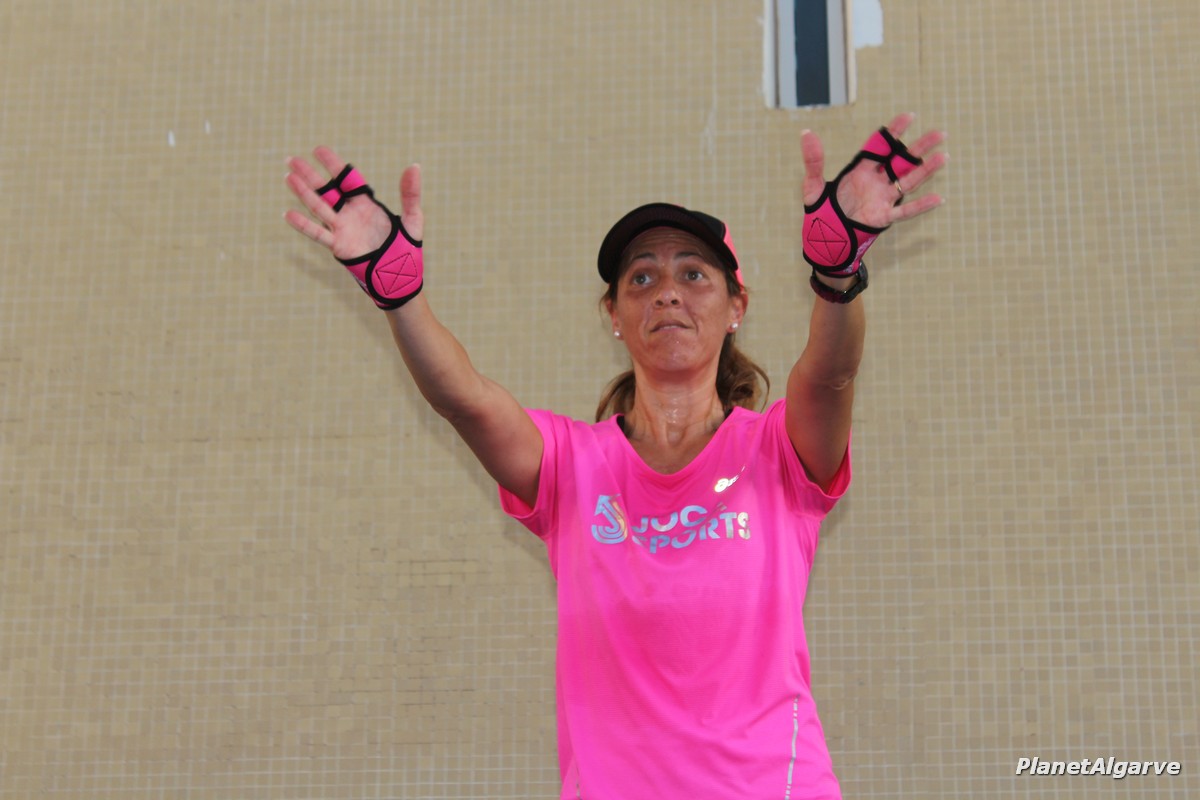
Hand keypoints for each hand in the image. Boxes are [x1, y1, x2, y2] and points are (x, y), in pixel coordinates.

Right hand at [285, 146, 423, 260]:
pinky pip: (318, 234)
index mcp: (366, 204)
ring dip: (303, 193)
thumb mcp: (412, 220)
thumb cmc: (406, 249)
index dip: (333, 164)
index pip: (347, 179)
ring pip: (319, 207)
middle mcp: (350, 214)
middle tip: (292, 159)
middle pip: (327, 190)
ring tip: (288, 176)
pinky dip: (304, 225)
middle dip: (310, 176)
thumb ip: (411, 194)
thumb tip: (414, 166)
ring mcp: (342, 229)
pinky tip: (288, 214)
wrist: (400, 277)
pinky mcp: (339, 246)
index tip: (318, 150)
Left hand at [802, 113, 945, 229]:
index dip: (894, 132)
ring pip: (908, 181)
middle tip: (940, 134)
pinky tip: (938, 199)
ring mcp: (881, 199)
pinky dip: (920, 206)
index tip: (909, 116)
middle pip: (902, 160)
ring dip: (926, 170)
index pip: (880, 146)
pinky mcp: (882, 217)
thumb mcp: (812, 186)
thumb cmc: (821, 212)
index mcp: (860, 171)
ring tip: (944, 157)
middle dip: (919, 147)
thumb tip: (806, 133)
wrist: (824, 240)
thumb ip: (813, 161)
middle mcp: (875, 182)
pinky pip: (904, 211)